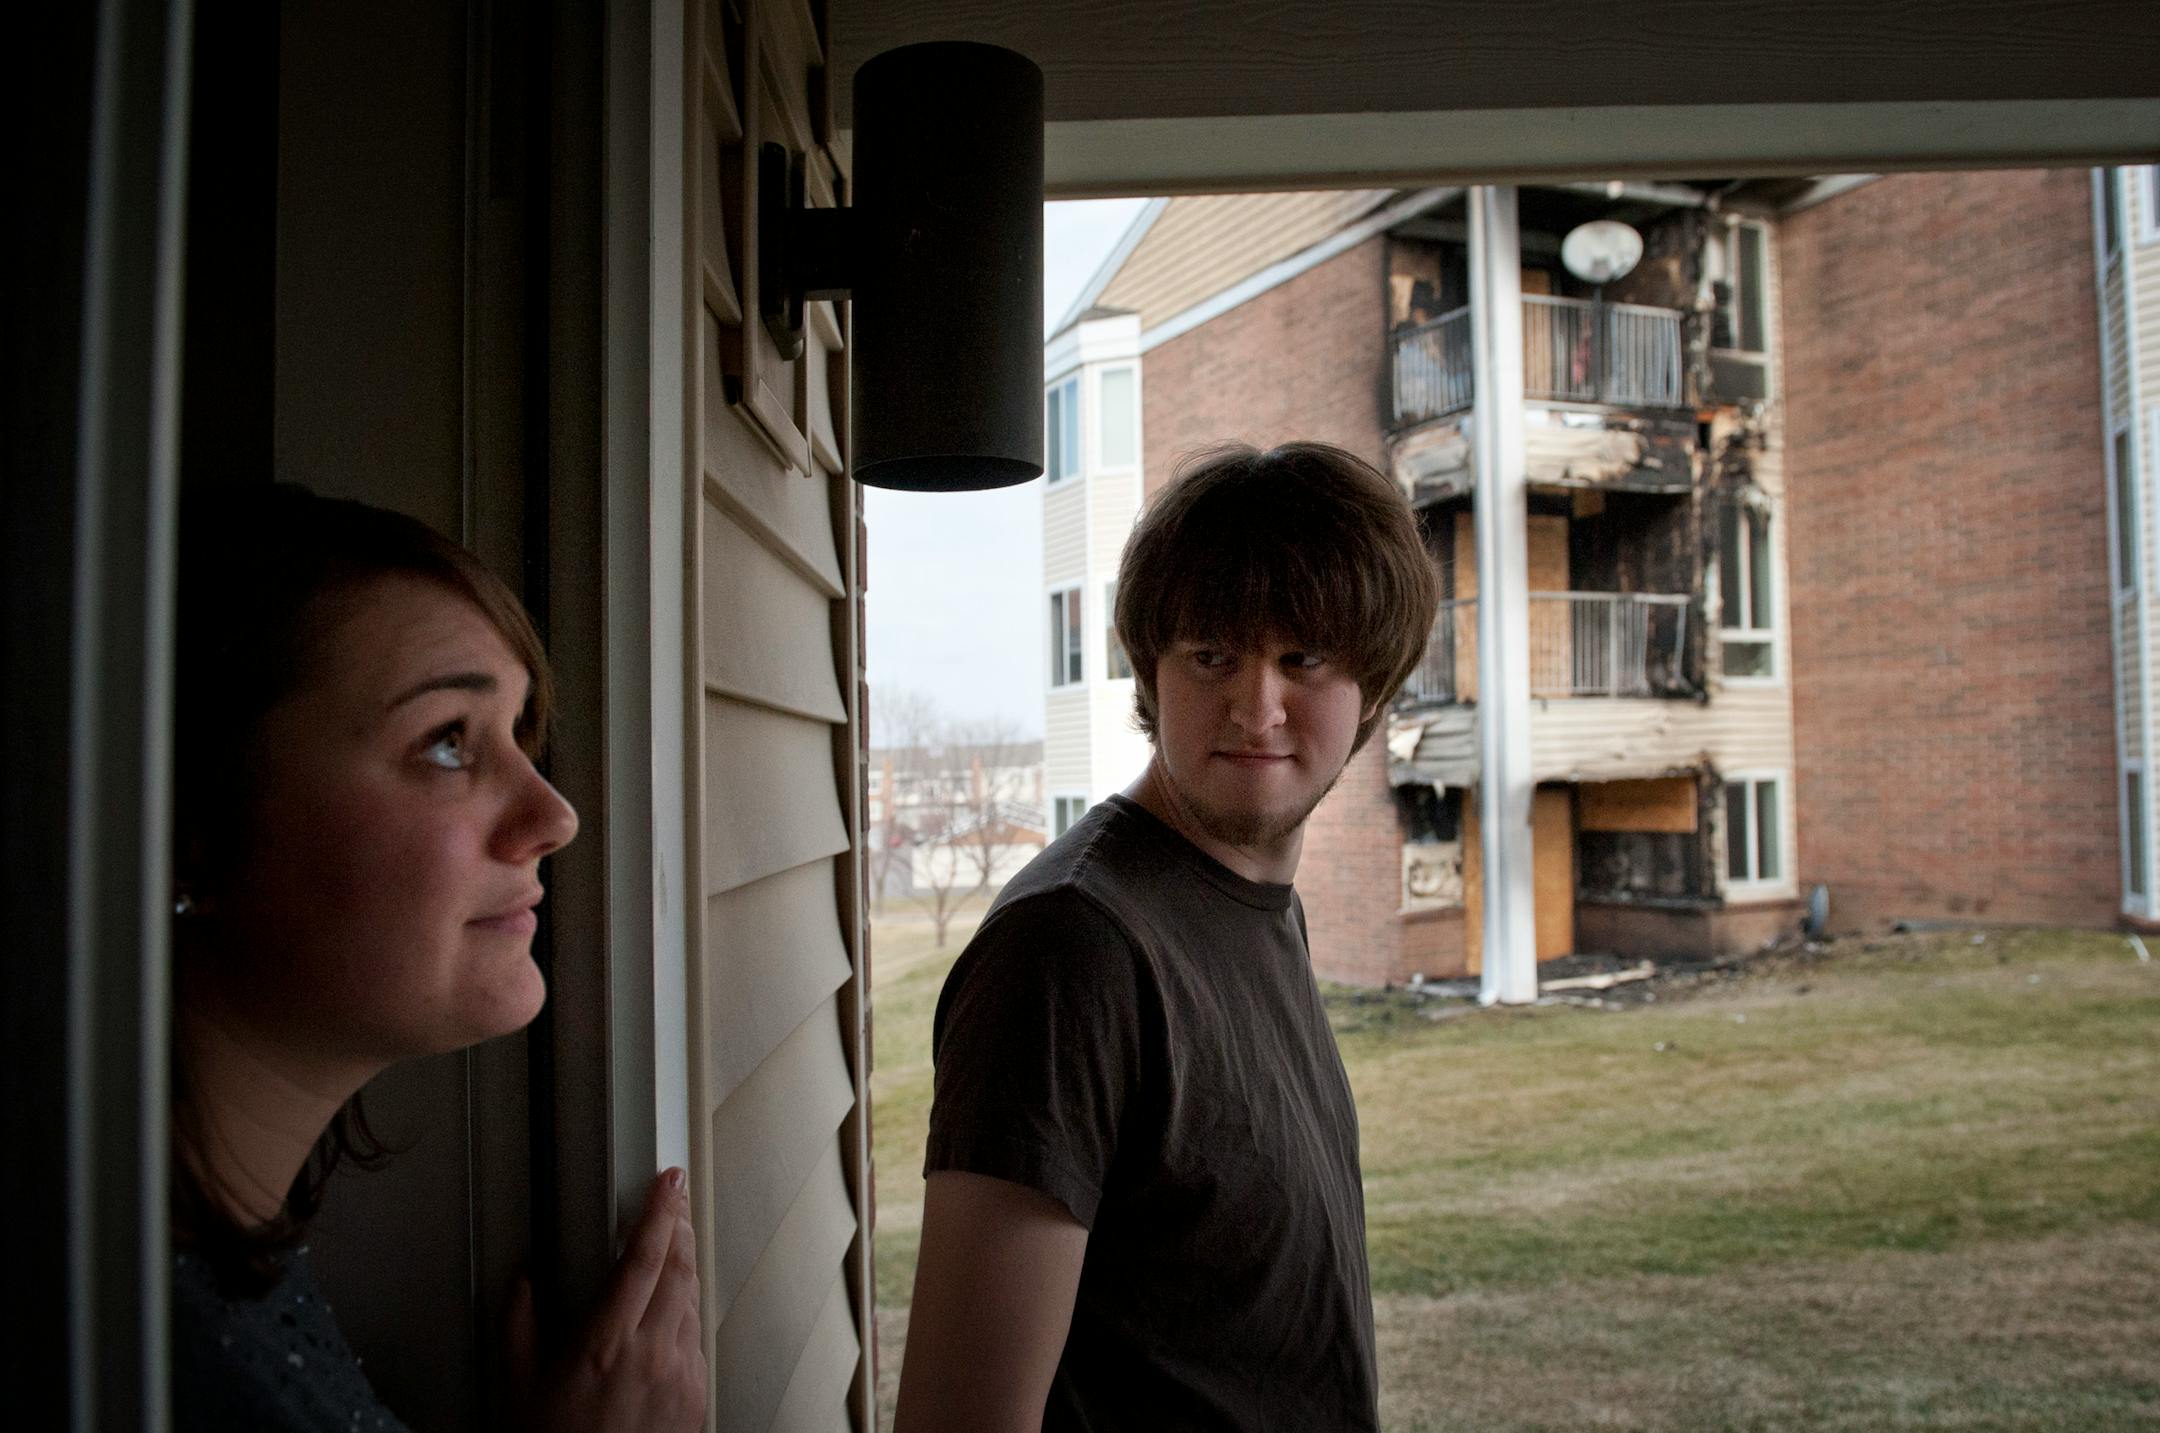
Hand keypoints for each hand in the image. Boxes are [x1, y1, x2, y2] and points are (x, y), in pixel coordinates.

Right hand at [508, 1168, 707, 1432]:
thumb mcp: (520, 1386)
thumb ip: (518, 1325)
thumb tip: (522, 1281)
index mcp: (607, 1343)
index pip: (646, 1257)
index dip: (660, 1211)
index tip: (667, 1182)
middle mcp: (653, 1353)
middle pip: (679, 1268)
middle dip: (677, 1228)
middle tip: (670, 1203)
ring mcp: (682, 1375)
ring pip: (691, 1299)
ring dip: (683, 1267)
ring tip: (670, 1247)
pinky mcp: (698, 1396)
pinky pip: (694, 1337)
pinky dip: (684, 1312)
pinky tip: (668, 1309)